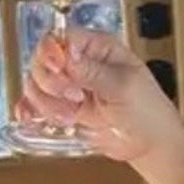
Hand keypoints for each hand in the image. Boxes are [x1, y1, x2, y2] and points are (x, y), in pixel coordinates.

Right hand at [16, 28, 183, 167]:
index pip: (61, 38)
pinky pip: (37, 106)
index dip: (52, 52)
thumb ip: (93, 72)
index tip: (59, 69)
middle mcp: (80, 64)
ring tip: (70, 116)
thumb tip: (66, 56)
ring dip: (46, 102)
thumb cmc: (149, 112)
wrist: (152, 146)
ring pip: (37, 84)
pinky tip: (35, 119)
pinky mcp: (64, 109)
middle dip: (51, 82)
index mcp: (98, 48)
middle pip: (42, 60)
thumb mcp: (125, 87)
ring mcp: (71, 87)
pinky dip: (31, 111)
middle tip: (74, 97)